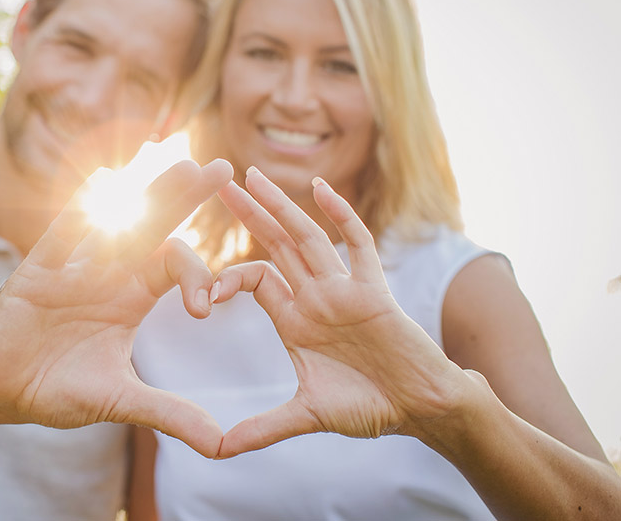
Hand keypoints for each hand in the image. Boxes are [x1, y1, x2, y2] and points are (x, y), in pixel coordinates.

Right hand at [0, 158, 231, 457]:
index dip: (196, 276)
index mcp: (131, 298)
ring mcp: (73, 267)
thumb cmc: (57, 389)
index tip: (205, 308)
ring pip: (115, 221)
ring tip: (180, 165)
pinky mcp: (36, 271)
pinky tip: (104, 183)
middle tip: (223, 169)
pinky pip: (60, 235)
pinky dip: (80, 211)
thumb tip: (221, 445)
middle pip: (153, 227)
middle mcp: (108, 274)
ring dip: (147, 194)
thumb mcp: (118, 401)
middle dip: (185, 199)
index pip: (173, 267)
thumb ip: (168, 413)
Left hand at [214, 168, 466, 457]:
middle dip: (249, 214)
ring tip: (253, 176)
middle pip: (275, 244)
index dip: (229, 277)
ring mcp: (344, 289)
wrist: (419, 409)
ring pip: (307, 237)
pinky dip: (341, 217)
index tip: (206, 294)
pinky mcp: (374, 290)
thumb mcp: (306, 415)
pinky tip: (321, 190)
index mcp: (295, 318)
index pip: (256, 278)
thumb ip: (264, 428)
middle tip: (217, 182)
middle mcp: (315, 296)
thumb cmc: (369, 407)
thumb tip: (220, 450)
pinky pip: (358, 245)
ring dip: (281, 207)